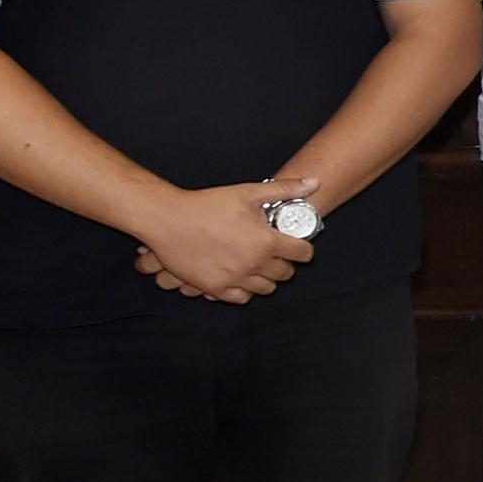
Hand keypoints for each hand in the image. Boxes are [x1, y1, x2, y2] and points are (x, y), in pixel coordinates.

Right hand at [131, 177, 317, 302]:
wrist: (168, 219)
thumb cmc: (207, 204)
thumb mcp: (248, 192)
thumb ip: (285, 189)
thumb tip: (315, 183)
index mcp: (267, 242)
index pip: (303, 254)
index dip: (302, 248)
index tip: (295, 245)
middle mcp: (254, 263)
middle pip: (286, 274)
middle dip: (284, 263)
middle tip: (274, 253)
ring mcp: (235, 278)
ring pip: (266, 289)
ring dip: (266, 278)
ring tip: (257, 264)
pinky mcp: (215, 288)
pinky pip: (240, 298)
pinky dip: (244, 290)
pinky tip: (240, 277)